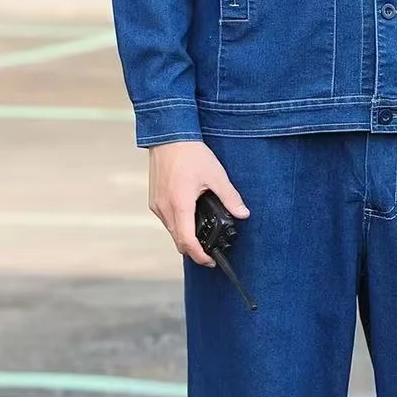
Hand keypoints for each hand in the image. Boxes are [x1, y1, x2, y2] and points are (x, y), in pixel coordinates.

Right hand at [148, 140, 249, 266]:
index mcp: (180, 204)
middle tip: (209, 251)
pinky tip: (189, 217)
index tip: (210, 261)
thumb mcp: (216, 175)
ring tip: (201, 233)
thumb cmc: (190, 153)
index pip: (187, 241)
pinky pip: (166, 220)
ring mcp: (157, 204)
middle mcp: (165, 208)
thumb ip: (230, 197)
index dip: (199, 256)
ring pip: (171, 231)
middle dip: (194, 249)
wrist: (168, 136)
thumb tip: (243, 213)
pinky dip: (177, 224)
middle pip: (178, 240)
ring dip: (185, 236)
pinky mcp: (154, 200)